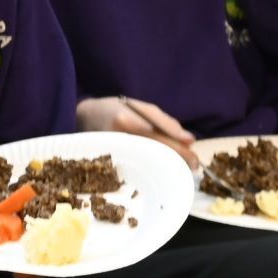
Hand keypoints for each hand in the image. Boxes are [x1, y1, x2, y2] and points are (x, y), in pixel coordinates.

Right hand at [76, 96, 198, 167]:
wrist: (82, 117)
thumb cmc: (113, 108)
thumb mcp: (138, 106)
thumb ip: (163, 121)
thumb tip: (188, 139)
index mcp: (126, 120)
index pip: (158, 135)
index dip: (178, 146)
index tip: (195, 154)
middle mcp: (118, 136)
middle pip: (154, 150)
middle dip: (177, 158)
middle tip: (194, 166)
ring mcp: (112, 151)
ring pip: (146, 161)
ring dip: (166, 165)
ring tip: (182, 169)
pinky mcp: (108, 163)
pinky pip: (135, 167)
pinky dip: (151, 169)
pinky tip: (161, 171)